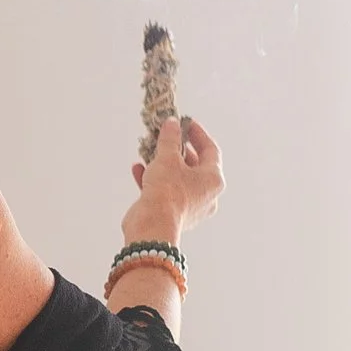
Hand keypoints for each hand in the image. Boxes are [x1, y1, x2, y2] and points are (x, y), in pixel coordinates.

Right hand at [123, 117, 223, 243]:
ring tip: (148, 151)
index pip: (211, 150)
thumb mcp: (168, 158)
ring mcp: (190, 206)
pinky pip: (164, 192)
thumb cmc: (166, 193)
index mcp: (213, 179)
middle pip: (194, 165)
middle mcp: (206, 194)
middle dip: (177, 150)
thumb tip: (171, 124)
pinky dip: (153, 179)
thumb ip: (170, 138)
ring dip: (163, 164)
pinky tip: (138, 169)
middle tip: (166, 137)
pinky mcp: (172, 214)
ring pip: (178, 179)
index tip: (186, 123)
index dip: (198, 134)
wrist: (152, 227)